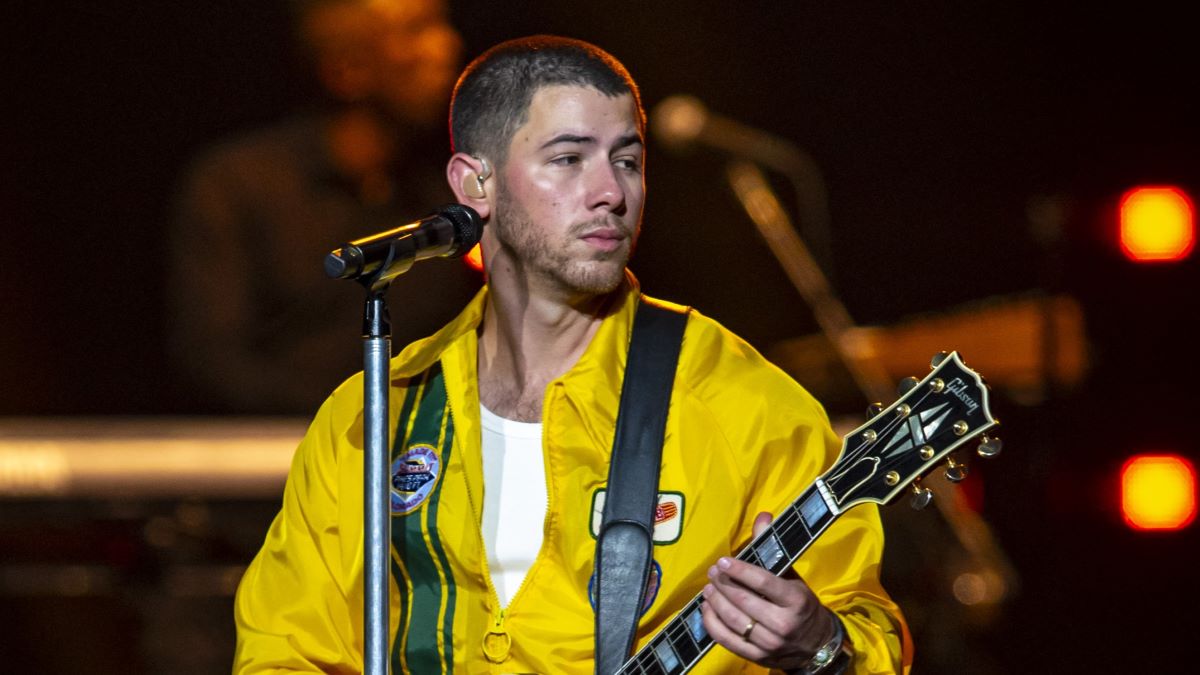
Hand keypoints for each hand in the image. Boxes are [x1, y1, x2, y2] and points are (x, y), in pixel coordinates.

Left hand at [700, 511, 837, 669]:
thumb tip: (762, 516)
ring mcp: (770, 643)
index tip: (722, 561)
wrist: (816, 644)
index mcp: (796, 600)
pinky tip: (706, 609)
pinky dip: (712, 623)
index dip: (740, 570)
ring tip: (708, 588)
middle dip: (723, 584)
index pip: (763, 583)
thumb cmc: (800, 604)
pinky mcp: (758, 657)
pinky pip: (728, 640)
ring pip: (734, 620)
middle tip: (712, 572)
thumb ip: (773, 548)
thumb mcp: (792, 577)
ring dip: (715, 602)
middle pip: (744, 601)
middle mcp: (784, 624)